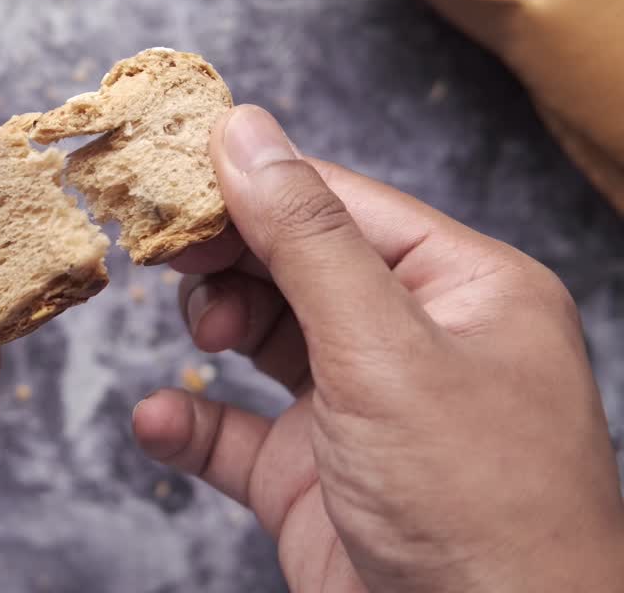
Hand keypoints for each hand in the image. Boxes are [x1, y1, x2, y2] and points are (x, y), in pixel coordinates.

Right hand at [133, 105, 623, 591]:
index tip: (173, 171)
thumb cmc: (481, 508)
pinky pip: (234, 429)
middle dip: (228, 256)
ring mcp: (358, 410)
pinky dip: (191, 418)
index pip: (341, 205)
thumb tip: (246, 134)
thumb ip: (306, 238)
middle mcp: (411, 341)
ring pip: (261, 336)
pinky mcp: (311, 476)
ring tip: (201, 336)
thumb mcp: (385, 349)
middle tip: (165, 250)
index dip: (254, 183)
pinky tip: (161, 419)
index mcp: (460, 289)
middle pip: (294, 263)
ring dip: (213, 327)